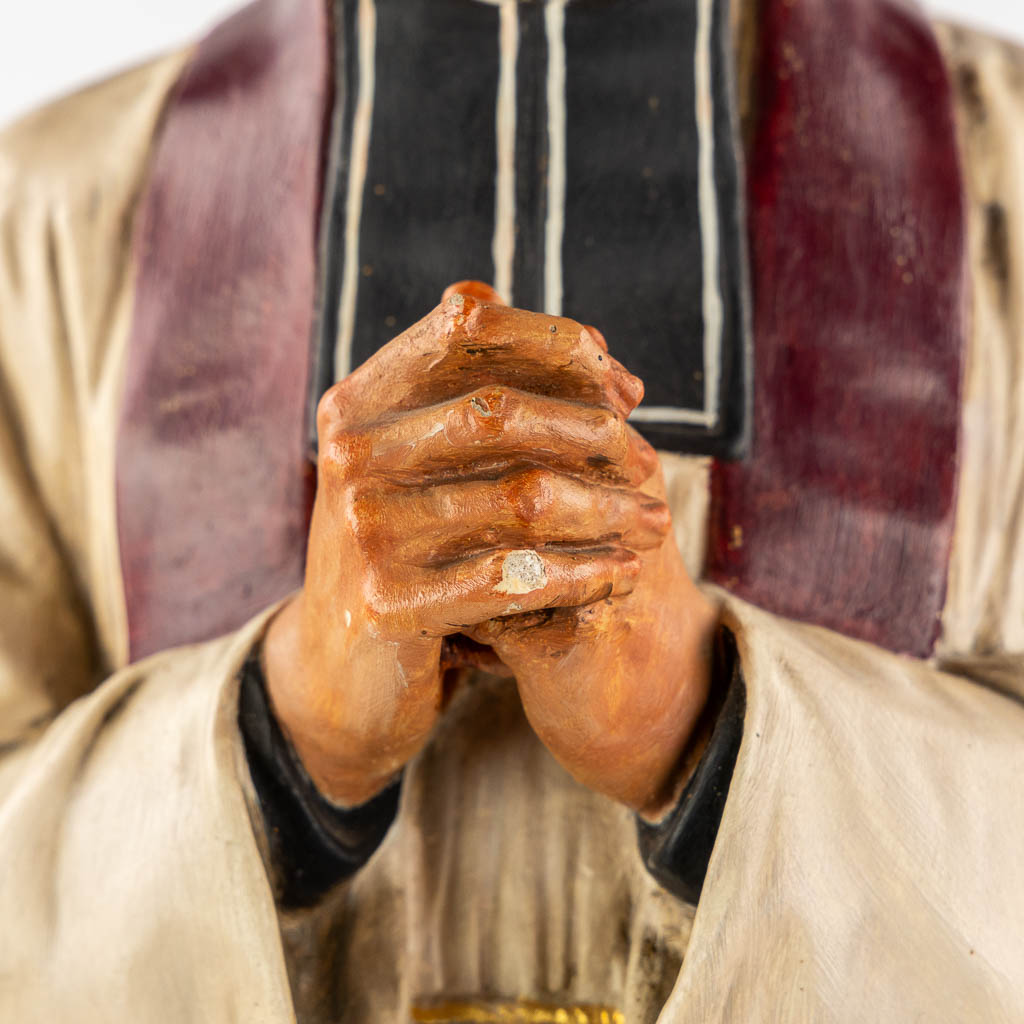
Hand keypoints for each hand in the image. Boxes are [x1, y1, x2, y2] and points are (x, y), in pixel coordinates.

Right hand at [263, 282, 678, 805]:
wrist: (341, 665)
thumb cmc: (406, 547)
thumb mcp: (425, 466)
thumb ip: (494, 402)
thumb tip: (611, 368)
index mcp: (360, 401)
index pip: (465, 327)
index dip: (555, 340)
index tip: (620, 383)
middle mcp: (350, 453)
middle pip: (499, 410)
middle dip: (593, 433)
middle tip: (648, 463)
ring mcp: (363, 530)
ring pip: (521, 499)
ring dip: (607, 510)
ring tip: (654, 524)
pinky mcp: (385, 604)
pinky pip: (513, 578)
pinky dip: (582, 573)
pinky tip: (622, 575)